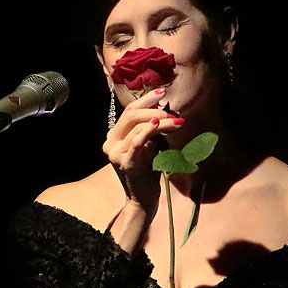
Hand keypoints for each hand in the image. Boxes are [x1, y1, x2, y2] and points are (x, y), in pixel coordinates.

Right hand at [102, 88, 183, 211]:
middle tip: (172, 110)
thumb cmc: (148, 170)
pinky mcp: (125, 162)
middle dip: (153, 108)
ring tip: (178, 122)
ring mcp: (116, 153)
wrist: (143, 197)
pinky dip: (148, 130)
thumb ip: (151, 127)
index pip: (128, 111)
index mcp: (114, 136)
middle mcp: (110, 143)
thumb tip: (164, 106)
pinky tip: (158, 124)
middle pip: (130, 115)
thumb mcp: (149, 144)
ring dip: (161, 122)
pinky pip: (137, 141)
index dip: (145, 99)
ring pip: (138, 127)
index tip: (162, 91)